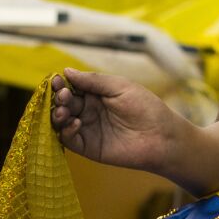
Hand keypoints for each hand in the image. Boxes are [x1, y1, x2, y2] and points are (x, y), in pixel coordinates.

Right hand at [51, 69, 184, 172]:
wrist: (162, 136)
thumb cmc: (146, 107)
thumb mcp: (120, 86)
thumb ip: (93, 80)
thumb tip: (66, 71)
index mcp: (96, 94)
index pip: (71, 87)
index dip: (61, 84)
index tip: (56, 80)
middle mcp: (88, 111)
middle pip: (63, 103)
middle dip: (59, 98)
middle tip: (63, 95)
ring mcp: (87, 129)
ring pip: (61, 122)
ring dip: (58, 114)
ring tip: (65, 110)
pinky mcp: (88, 147)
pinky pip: (69, 139)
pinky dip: (66, 131)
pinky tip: (76, 123)